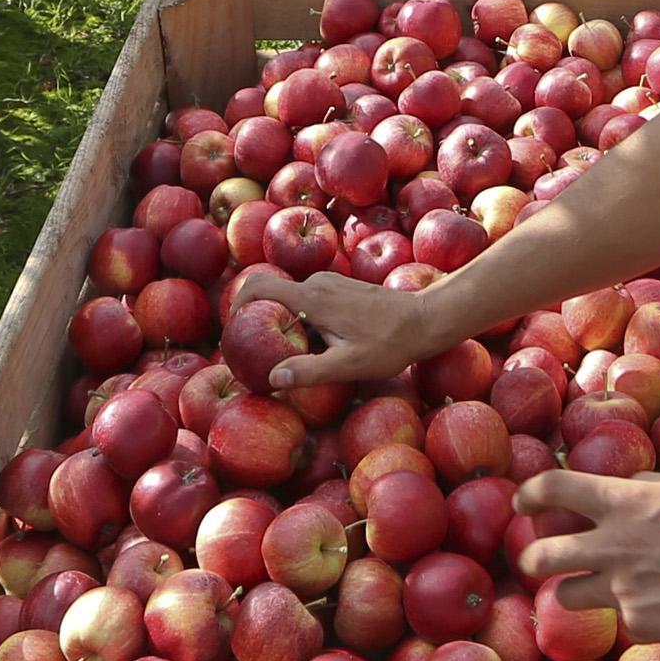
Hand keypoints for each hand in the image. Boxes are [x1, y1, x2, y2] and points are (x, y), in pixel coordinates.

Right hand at [245, 267, 440, 392]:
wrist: (425, 320)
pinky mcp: (340, 287)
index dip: (237, 305)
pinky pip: (307, 299)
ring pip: (291, 299)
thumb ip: (311, 371)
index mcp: (313, 297)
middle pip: (271, 295)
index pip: (259, 287)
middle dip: (259, 320)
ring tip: (287, 354)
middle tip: (257, 353)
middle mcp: (317, 282)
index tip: (234, 331)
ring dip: (283, 322)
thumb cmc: (390, 345)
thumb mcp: (350, 365)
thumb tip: (273, 378)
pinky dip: (300, 319)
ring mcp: (330, 282)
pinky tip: (314, 345)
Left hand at [511, 469, 659, 644]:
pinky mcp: (640, 623)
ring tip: (594, 586)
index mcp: (624, 502)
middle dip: (530, 556)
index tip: (522, 500)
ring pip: (565, 595)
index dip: (529, 493)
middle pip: (539, 555)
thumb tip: (625, 484)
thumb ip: (646, 485)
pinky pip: (620, 617)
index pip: (553, 488)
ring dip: (573, 588)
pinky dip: (633, 611)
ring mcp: (623, 589)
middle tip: (536, 558)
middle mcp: (613, 545)